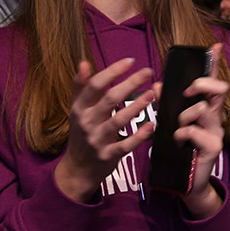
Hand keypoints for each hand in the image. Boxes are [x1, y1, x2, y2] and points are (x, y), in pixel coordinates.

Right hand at [54, 58, 155, 201]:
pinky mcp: (108, 156)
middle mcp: (87, 122)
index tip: (130, 61)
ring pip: (118, 121)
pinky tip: (151, 125)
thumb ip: (81, 87)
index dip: (112, 71)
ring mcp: (97, 140)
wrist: (77, 169)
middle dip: (130, 83)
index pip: (95, 85)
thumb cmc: (81, 133)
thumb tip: (83, 63)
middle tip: (148, 72)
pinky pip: (125, 145)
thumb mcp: (77, 110)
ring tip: (152, 94)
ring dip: (137, 106)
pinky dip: (139, 136)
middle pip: (109, 99)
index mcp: (79, 108)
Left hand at [158, 43, 227, 218]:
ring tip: (177, 129)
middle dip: (201, 84)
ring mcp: (216, 131)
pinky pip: (194, 130)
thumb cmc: (178, 150)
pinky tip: (179, 142)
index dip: (214, 64)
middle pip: (219, 89)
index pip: (212, 81)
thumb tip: (156, 85)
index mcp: (205, 108)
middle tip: (187, 92)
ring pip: (203, 108)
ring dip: (184, 116)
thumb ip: (166, 105)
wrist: (184, 182)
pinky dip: (182, 133)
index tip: (214, 46)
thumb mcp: (170, 124)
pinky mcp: (213, 146)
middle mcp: (215, 117)